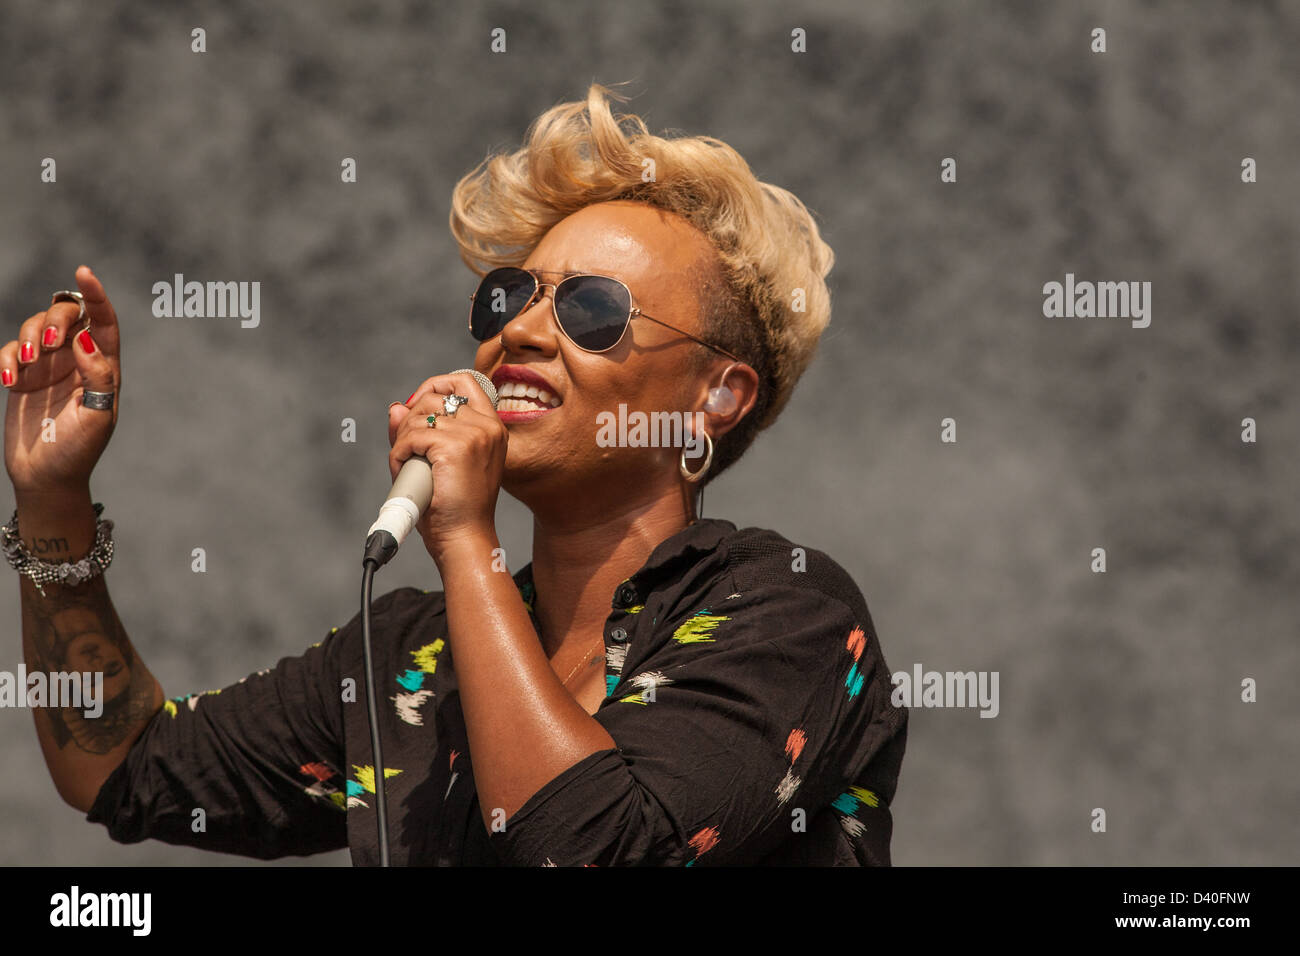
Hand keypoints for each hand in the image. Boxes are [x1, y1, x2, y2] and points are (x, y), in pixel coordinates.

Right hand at [3, 267, 121, 496]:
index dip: (97, 295)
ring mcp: (49, 366)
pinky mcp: (22, 376)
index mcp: (105, 366)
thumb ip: (98, 377)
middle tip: (47, 343)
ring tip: (26, 362)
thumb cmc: (79, 450)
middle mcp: (78, 359)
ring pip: (35, 325)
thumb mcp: (98, 416)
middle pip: (67, 314)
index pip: (104, 322)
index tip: (84, 271)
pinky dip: (7, 358)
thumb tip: (89, 339)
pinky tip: (8, 380)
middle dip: (54, 318)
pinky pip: (10, 350)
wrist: (46, 477)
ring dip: (28, 335)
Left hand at [387, 371, 506, 562]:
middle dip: (411, 418)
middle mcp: (488, 426)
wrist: (463, 537)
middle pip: (435, 396)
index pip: (463, 380)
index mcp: (492, 427)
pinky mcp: (455, 446)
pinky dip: (398, 453)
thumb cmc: (454, 507)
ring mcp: (474, 434)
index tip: (418, 406)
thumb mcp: (439, 461)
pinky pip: (411, 436)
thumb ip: (419, 430)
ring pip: (420, 416)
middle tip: (407, 447)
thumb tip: (396, 408)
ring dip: (402, 439)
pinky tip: (403, 469)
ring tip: (406, 464)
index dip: (435, 385)